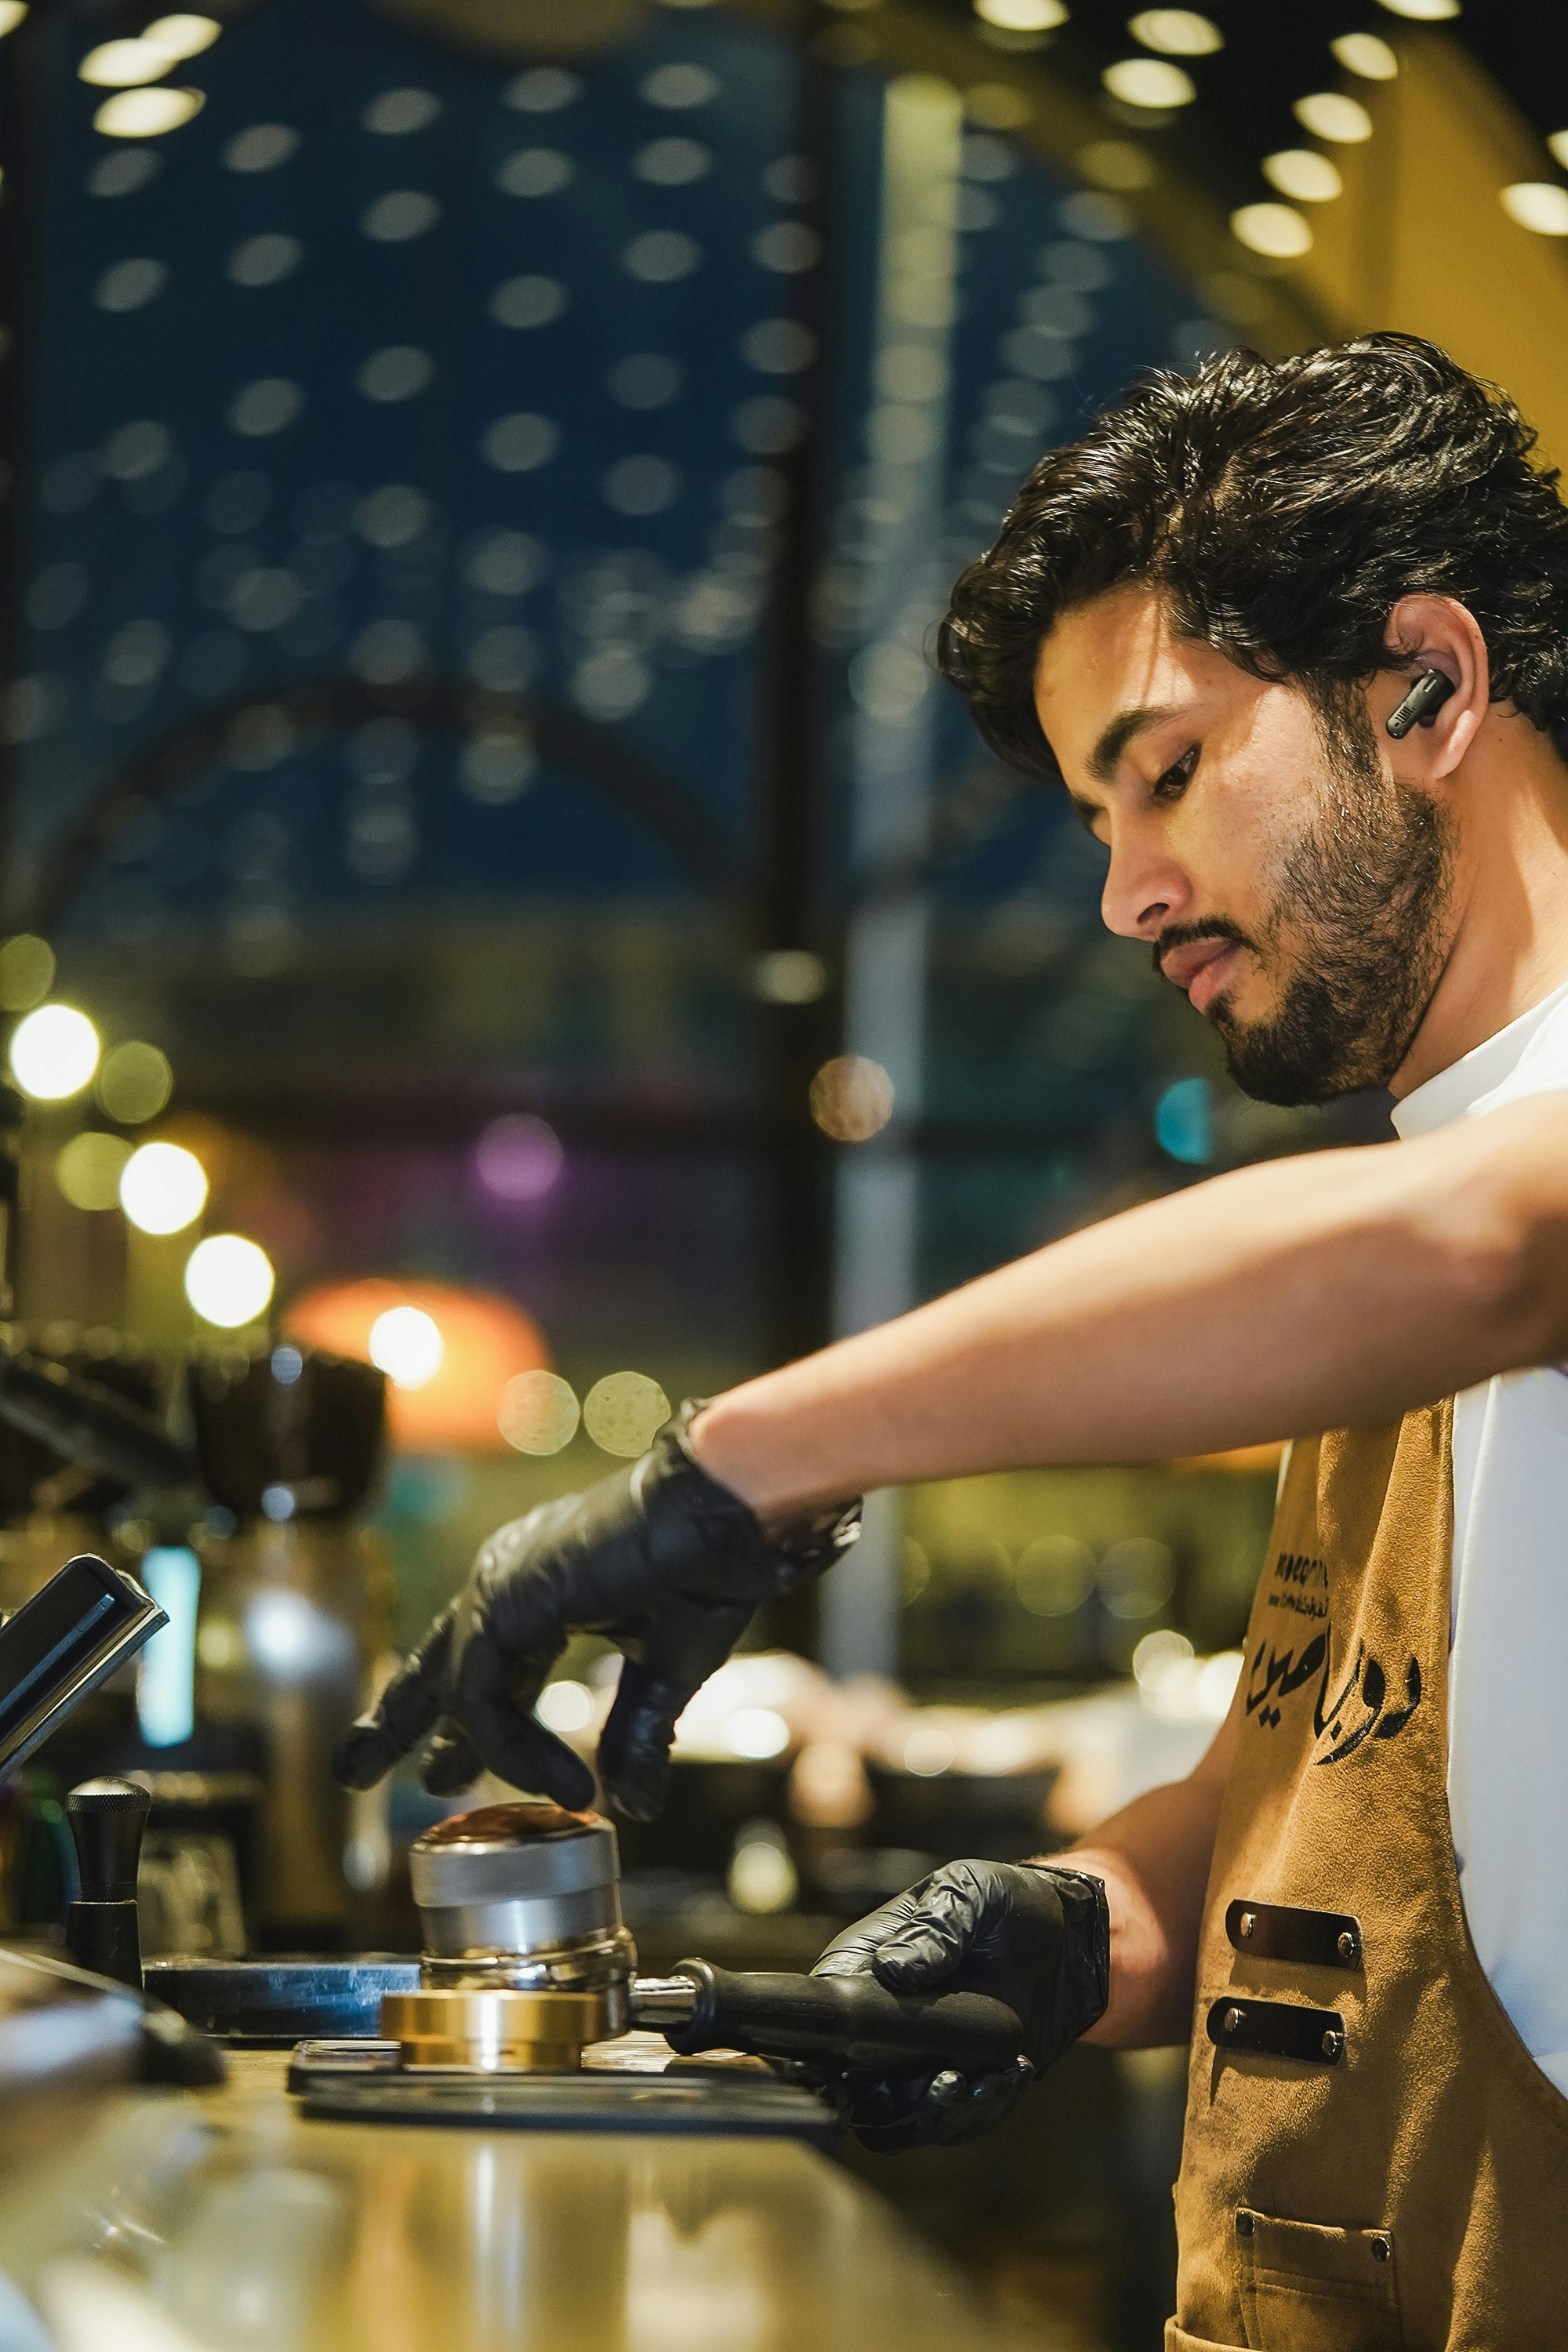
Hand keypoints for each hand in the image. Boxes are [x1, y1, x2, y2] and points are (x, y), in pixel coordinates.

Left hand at [332, 1404, 857, 1820]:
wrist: (726, 1515)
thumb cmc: (709, 1570)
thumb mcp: (666, 1669)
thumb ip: (637, 1732)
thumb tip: (632, 1807)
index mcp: (545, 1583)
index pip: (484, 1660)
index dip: (463, 1720)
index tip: (441, 1767)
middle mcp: (512, 1578)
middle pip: (437, 1663)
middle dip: (397, 1721)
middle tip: (354, 1771)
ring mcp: (503, 1582)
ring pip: (456, 1685)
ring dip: (450, 1744)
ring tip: (440, 1789)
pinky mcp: (506, 1598)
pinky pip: (484, 1694)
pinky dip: (515, 1746)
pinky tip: (566, 1783)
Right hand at [811, 1858, 1108, 2150]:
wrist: (1068, 1941)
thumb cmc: (1006, 1902)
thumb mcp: (970, 1890)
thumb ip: (935, 1925)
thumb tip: (894, 1969)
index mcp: (865, 1965)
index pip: (824, 2014)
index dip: (830, 2047)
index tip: (861, 2063)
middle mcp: (882, 2024)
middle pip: (854, 2084)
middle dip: (891, 2098)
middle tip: (946, 2078)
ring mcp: (917, 2062)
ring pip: (898, 2118)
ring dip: (936, 2112)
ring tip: (981, 2080)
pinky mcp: (958, 2088)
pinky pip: (951, 2124)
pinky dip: (978, 2112)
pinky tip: (1012, 2074)